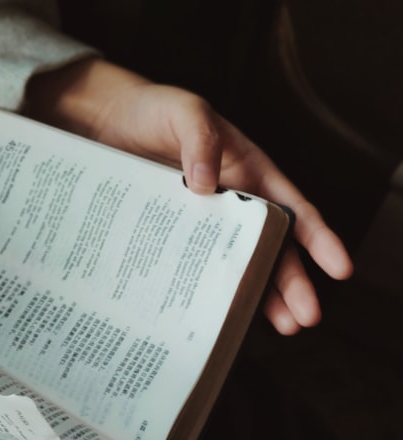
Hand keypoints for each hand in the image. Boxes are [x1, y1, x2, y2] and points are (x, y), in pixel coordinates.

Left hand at [26, 58, 353, 334]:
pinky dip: (201, 291)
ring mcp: (197, 224)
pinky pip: (189, 266)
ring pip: (232, 264)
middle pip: (269, 248)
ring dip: (254, 296)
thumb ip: (200, 140)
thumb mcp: (183, 112)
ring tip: (277, 327)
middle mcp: (229, 202)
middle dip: (290, 284)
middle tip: (303, 318)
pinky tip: (210, 316)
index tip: (339, 268)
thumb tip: (207, 183)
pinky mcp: (167, 236)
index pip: (292, 209)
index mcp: (247, 171)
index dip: (318, 239)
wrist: (101, 121)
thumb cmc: (151, 110)